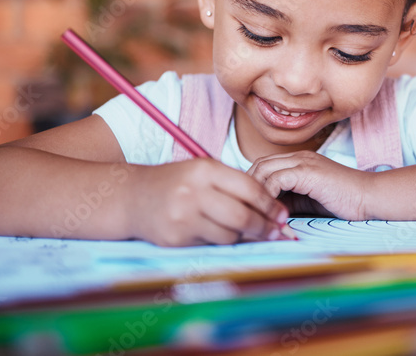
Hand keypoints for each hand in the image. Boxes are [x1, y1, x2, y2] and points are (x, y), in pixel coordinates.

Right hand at [127, 158, 291, 245]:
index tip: (282, 214)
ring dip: (244, 236)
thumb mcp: (203, 171)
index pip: (249, 188)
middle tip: (276, 232)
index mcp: (205, 170)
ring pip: (229, 235)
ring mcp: (183, 217)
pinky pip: (212, 244)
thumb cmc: (176, 183)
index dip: (270, 204)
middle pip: (242, 216)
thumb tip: (272, 206)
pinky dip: (222, 241)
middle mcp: (193, 192)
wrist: (132, 197)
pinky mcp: (176, 239)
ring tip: (250, 232)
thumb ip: (234, 184)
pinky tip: (224, 234)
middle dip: (264, 227)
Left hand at [247, 151, 370, 220]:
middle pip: (259, 164)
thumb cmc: (344, 202)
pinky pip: (275, 180)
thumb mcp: (309, 201)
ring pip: (263, 169)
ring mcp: (303, 162)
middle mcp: (299, 157)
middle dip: (248, 187)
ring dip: (255, 192)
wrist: (370, 198)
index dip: (253, 184)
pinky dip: (267, 196)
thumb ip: (288, 201)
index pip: (264, 165)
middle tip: (246, 209)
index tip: (248, 204)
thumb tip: (266, 213)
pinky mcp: (308, 171)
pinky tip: (270, 213)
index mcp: (299, 161)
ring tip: (255, 213)